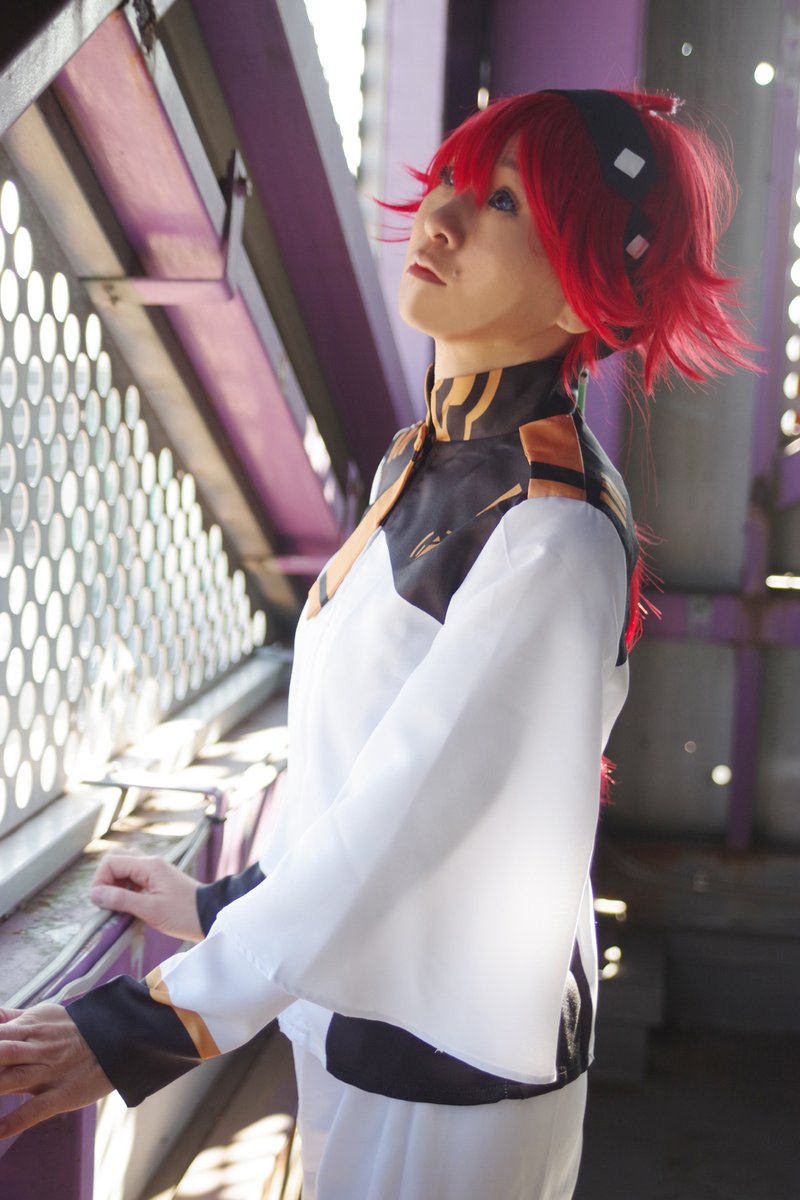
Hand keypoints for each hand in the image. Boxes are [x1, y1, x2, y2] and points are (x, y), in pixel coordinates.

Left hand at [0, 1005, 111, 1137]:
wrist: (118, 1038)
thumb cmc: (74, 1029)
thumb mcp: (43, 1014)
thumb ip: (11, 1017)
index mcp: (29, 1028)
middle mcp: (36, 1049)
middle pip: (0, 1055)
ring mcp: (49, 1073)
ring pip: (12, 1081)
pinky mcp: (63, 1094)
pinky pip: (36, 1110)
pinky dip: (16, 1121)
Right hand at [90, 854, 203, 942]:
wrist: (210, 916)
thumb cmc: (185, 914)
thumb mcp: (151, 909)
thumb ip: (121, 899)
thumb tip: (95, 894)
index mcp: (149, 866)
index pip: (111, 862)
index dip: (100, 881)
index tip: (101, 902)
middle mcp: (151, 864)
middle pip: (116, 861)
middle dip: (106, 881)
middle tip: (107, 902)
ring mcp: (155, 872)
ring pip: (125, 871)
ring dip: (116, 886)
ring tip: (118, 906)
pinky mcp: (158, 882)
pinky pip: (134, 880)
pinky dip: (126, 891)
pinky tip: (129, 906)